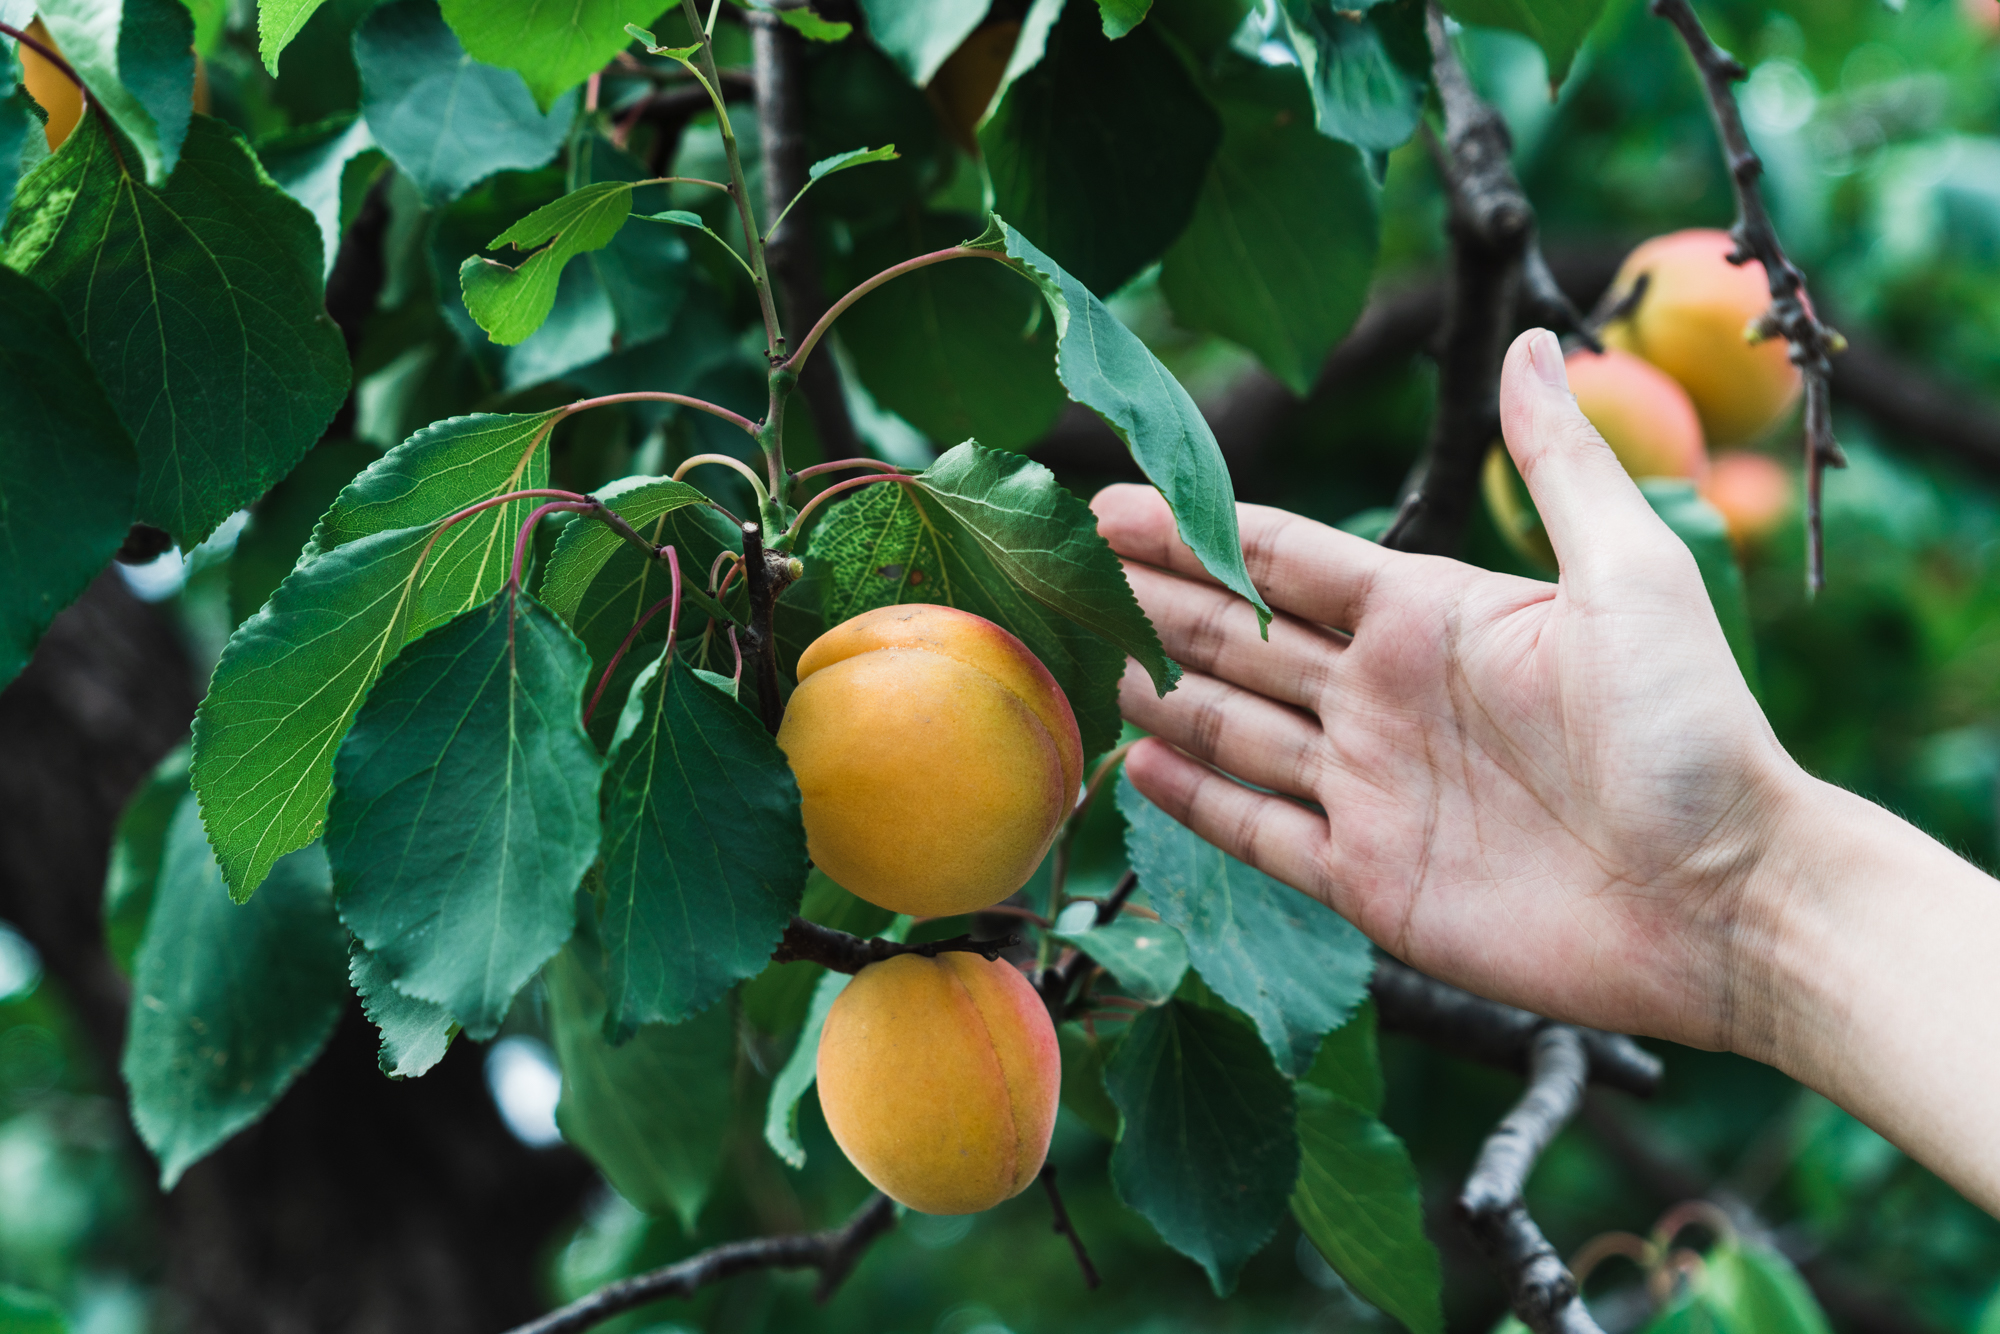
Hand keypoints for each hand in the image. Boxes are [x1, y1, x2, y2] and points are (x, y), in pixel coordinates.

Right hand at [1096, 327, 1802, 1053]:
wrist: (1728, 900)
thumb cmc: (1695, 732)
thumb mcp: (1633, 575)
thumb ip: (1561, 464)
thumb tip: (1532, 341)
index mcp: (1430, 615)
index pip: (1281, 559)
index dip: (1194, 531)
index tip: (1108, 502)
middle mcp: (1384, 695)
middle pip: (1238, 637)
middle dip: (1152, 602)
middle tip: (1060, 573)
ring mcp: (1370, 788)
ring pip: (1233, 728)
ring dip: (1159, 695)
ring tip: (1083, 661)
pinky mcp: (1367, 879)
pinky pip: (1259, 830)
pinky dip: (1195, 801)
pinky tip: (1135, 766)